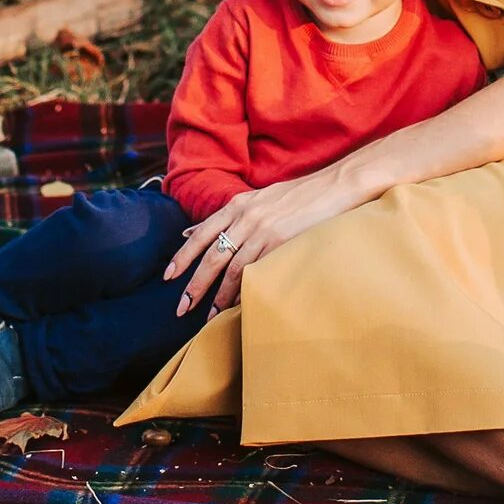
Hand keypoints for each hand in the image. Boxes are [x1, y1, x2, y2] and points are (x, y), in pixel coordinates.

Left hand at [163, 167, 361, 313]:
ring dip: (218, 295)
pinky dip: (242, 290)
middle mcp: (246, 216)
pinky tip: (236, 305)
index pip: (202, 234)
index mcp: (238, 205)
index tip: (168, 277)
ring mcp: (263, 230)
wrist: (334, 187)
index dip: (183, 257)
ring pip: (231, 268)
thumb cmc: (299, 196)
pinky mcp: (280, 242)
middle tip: (182, 307)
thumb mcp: (258, 198)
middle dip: (194, 284)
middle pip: (211, 256)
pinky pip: (255, 271)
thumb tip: (191, 233)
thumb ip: (227, 217)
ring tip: (208, 315)